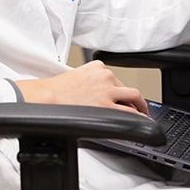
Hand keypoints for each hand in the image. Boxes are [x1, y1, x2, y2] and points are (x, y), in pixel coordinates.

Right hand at [14, 60, 148, 115]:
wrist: (47, 97)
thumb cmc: (56, 90)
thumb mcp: (77, 76)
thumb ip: (91, 81)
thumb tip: (96, 93)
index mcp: (98, 67)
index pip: (116, 79)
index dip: (121, 91)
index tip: (123, 97)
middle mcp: (105, 76)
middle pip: (127, 88)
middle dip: (132, 99)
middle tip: (137, 108)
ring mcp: (108, 91)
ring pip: (134, 97)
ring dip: (140, 107)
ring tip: (141, 115)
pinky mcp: (107, 106)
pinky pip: (130, 113)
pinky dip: (139, 118)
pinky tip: (141, 122)